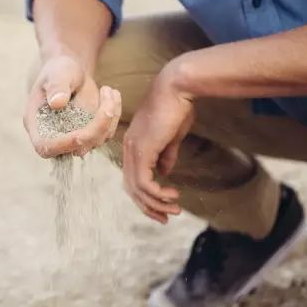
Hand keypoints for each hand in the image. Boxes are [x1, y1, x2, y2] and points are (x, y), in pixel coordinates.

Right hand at [23, 55, 121, 157]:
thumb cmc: (59, 70)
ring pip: (95, 141)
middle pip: (75, 148)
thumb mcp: (57, 73)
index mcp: (36, 124)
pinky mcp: (90, 135)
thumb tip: (57, 103)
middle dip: (96, 126)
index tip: (81, 134)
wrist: (70, 71)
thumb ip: (56, 86)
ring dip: (109, 117)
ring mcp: (73, 138)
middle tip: (106, 94)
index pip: (45, 146)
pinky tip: (112, 94)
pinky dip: (114, 115)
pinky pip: (106, 133)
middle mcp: (54, 136)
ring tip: (108, 90)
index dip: (63, 145)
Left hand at [122, 63, 193, 222]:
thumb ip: (166, 154)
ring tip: (174, 210)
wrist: (177, 88)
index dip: (146, 195)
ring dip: (156, 203)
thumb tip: (165, 172)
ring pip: (138, 188)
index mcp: (133, 145)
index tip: (162, 207)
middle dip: (148, 206)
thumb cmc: (177, 107)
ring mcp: (133, 149)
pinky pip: (145, 182)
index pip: (133, 177)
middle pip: (131, 187)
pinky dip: (158, 193)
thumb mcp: (171, 136)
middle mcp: (129, 149)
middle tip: (165, 218)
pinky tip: (173, 196)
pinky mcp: (142, 150)